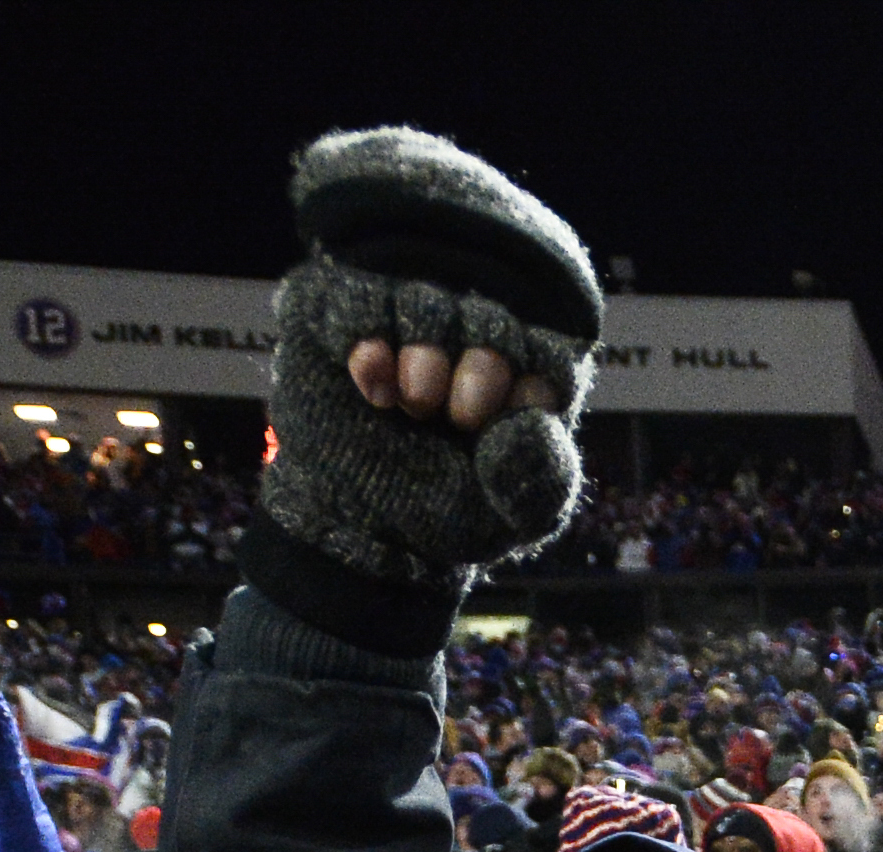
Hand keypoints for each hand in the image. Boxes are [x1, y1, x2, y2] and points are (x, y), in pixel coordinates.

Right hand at [261, 126, 602, 585]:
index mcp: (528, 350)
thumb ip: (541, 476)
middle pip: (483, 293)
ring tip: (407, 402)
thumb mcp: (513, 514)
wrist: (364, 536)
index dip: (523, 358)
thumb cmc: (450, 516)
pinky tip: (371, 383)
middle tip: (448, 411)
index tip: (495, 415)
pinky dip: (364, 334)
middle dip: (470, 355)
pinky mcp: (336, 308)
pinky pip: (350, 290)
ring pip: (419, 284)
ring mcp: (400, 304)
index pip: (545, 316)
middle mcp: (469, 314)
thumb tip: (531, 421)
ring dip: (417, 346)